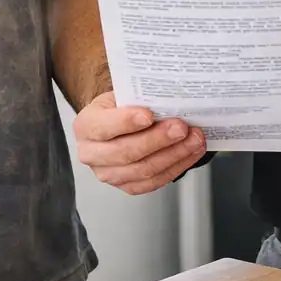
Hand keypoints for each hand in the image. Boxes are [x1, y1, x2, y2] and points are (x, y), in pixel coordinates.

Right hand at [74, 91, 207, 195]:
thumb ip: (137, 98)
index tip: (148, 115)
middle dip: (158, 140)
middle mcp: (91, 153)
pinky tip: (189, 153)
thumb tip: (168, 98)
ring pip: (143, 170)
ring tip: (194, 140)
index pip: (104, 126)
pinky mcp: (126, 186)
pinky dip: (176, 167)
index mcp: (86, 125)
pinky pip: (153, 182)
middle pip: (127, 152)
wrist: (114, 122)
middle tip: (181, 128)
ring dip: (174, 155)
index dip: (126, 122)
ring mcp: (108, 173)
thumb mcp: (120, 94)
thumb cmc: (118, 106)